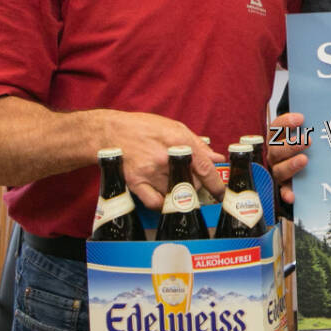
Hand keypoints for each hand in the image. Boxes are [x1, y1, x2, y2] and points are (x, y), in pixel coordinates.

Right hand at [105, 110, 224, 208]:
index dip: (216, 184)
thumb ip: (197, 144)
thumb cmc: (143, 127)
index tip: (221, 193)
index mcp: (179, 141)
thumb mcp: (174, 127)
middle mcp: (166, 157)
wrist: (110, 131)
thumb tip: (216, 158)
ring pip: (175, 193)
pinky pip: (155, 202)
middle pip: (192, 183)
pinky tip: (163, 196)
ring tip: (173, 182)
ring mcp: (150, 171)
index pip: (205, 168)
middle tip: (190, 179)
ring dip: (179, 192)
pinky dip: (162, 203)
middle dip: (195, 184)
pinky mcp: (135, 182)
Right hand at [266, 111, 309, 203]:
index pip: (276, 127)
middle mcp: (275, 154)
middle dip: (292, 144)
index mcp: (278, 138)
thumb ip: (318, 123)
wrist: (303, 165)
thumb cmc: (308, 145)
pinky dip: (287, 193)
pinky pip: (283, 191)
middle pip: (277, 149)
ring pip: (280, 169)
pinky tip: (293, 195)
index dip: (286, 122)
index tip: (301, 118)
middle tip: (308, 140)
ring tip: (305, 160)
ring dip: (291, 165)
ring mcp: (279, 170)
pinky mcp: (285, 186)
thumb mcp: (309, 132)